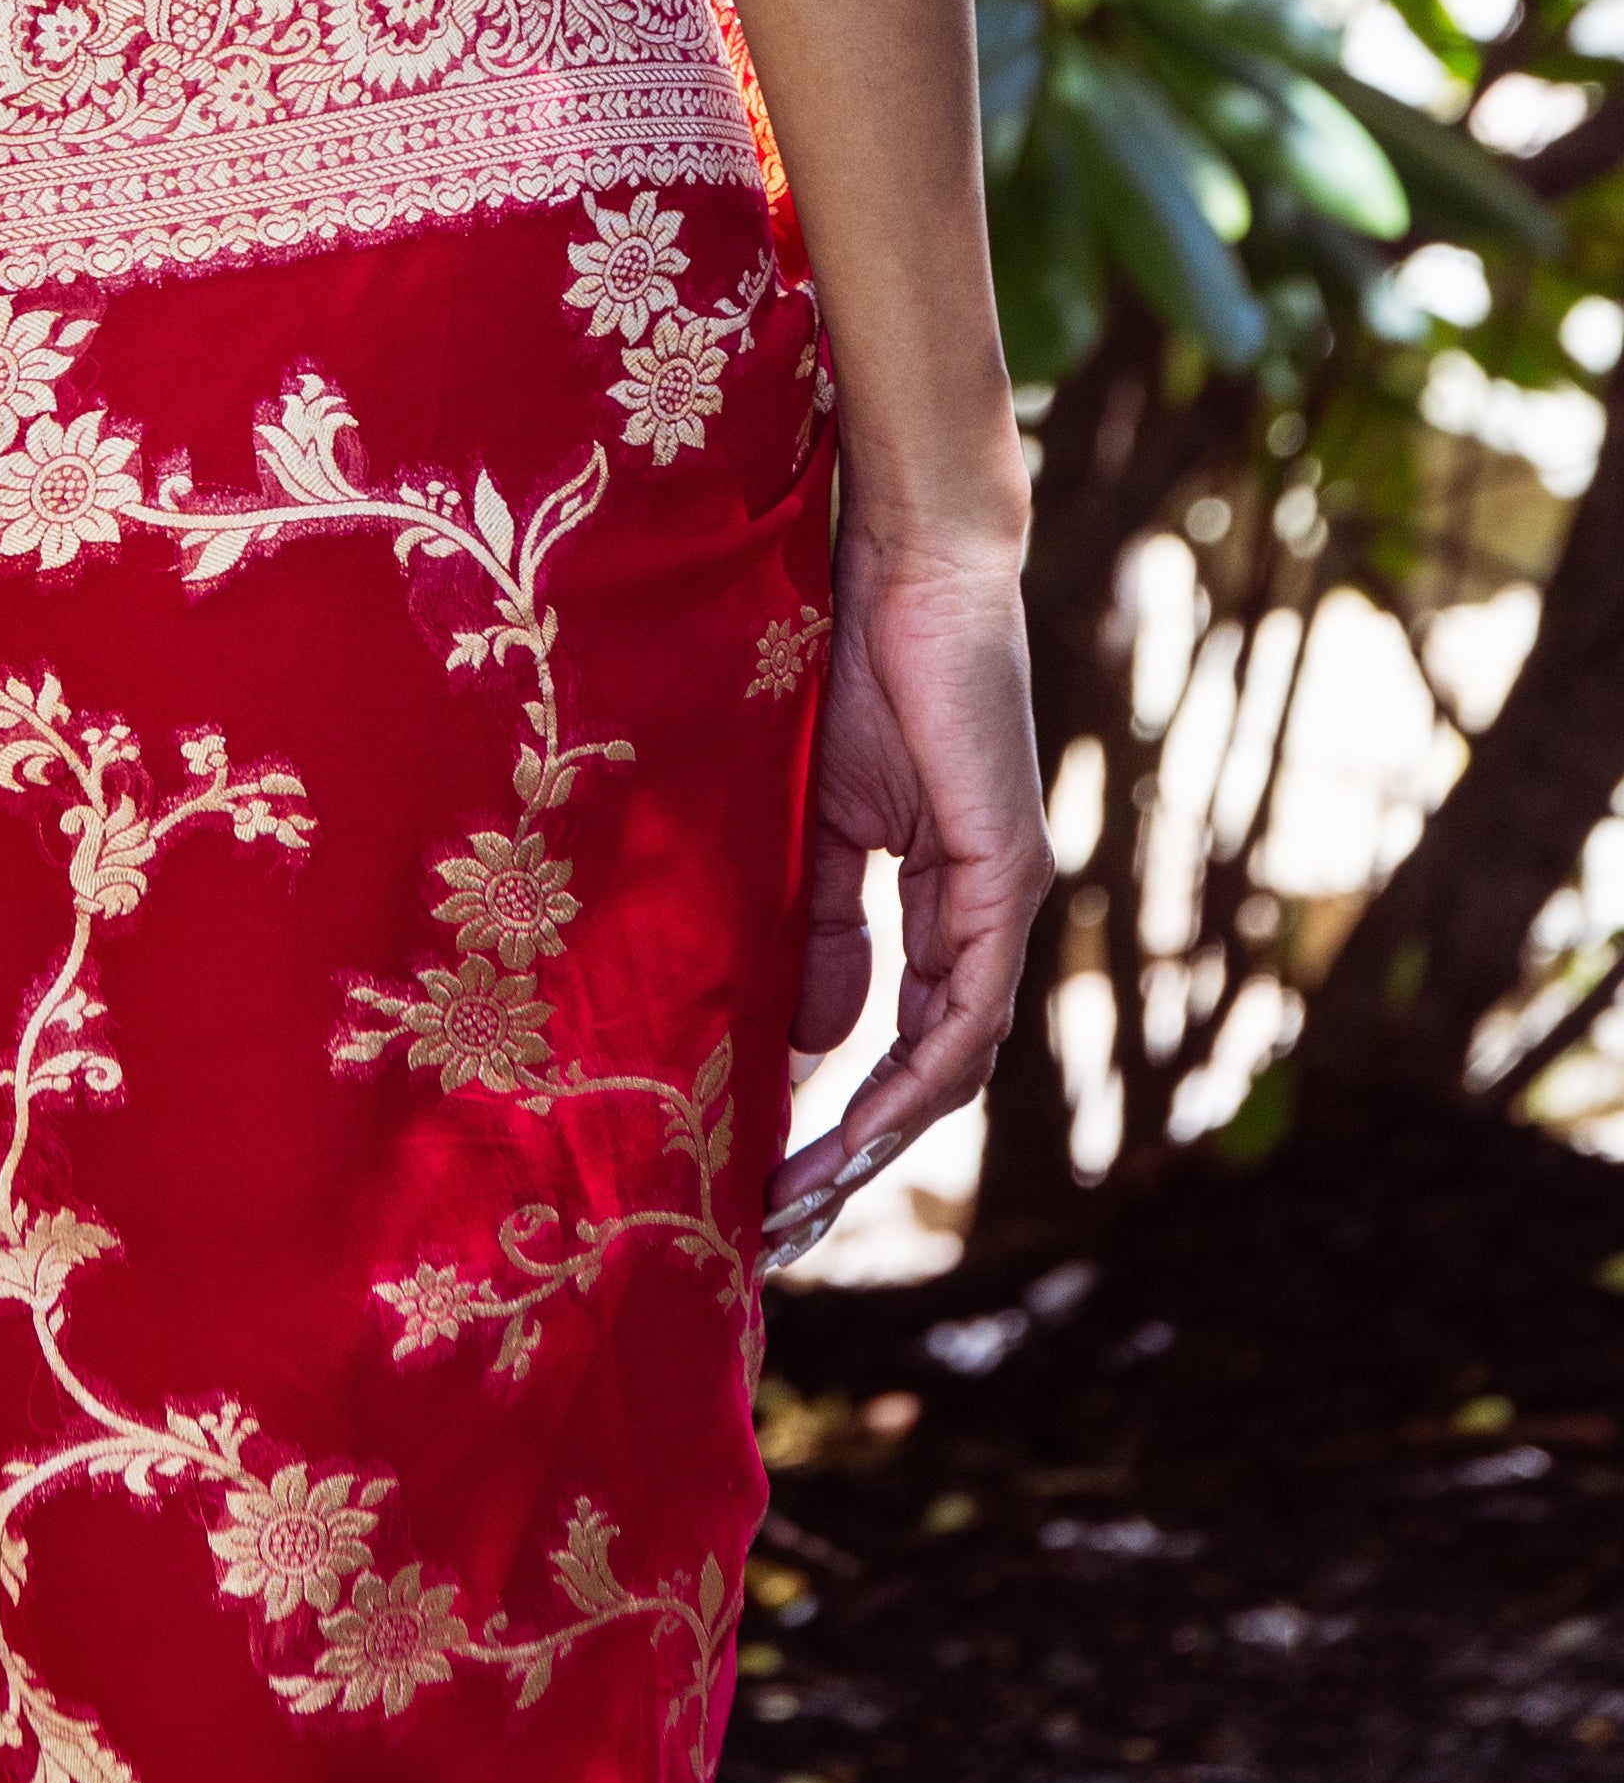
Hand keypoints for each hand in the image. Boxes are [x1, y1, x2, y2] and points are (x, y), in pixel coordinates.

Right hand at [762, 522, 1049, 1264]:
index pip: (905, 1032)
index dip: (846, 1108)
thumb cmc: (853, 663)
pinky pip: (970, 1002)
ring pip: (955, 1053)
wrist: (907, 564)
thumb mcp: (817, 820)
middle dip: (858, 1150)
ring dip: (882, 1132)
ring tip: (808, 1190)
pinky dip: (919, 1067)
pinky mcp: (1007, 869)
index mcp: (942, 893)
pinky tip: (861, 1115)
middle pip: (932, 1065)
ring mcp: (1004, 893)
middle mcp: (984, 907)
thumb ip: (819, 923)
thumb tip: (805, 1041)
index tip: (774, 1166)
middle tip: (785, 1218)